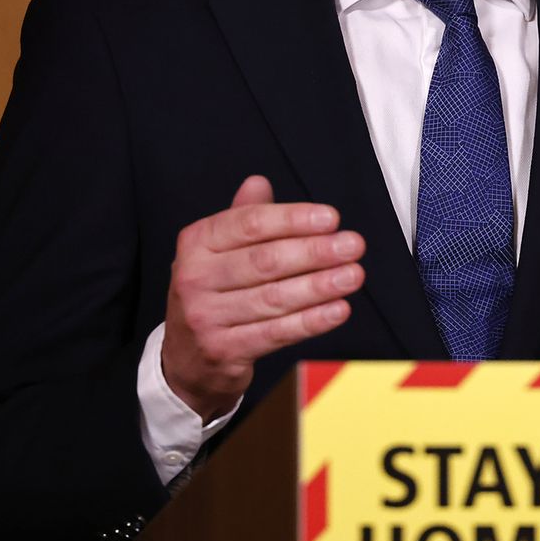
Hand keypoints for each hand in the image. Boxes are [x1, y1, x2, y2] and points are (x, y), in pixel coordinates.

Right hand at [161, 175, 364, 419]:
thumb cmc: (212, 293)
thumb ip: (241, 218)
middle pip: (265, 261)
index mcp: (196, 244)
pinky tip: (338, 309)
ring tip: (353, 275)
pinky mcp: (223, 351)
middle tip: (353, 245)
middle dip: (315, 251)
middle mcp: (195, 278)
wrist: (186, 358)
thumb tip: (258, 182)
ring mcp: (206, 317)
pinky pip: (276, 333)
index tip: (331, 218)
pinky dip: (311, 321)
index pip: (249, 224)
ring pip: (274, 298)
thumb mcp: (216, 251)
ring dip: (320, 286)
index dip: (293, 219)